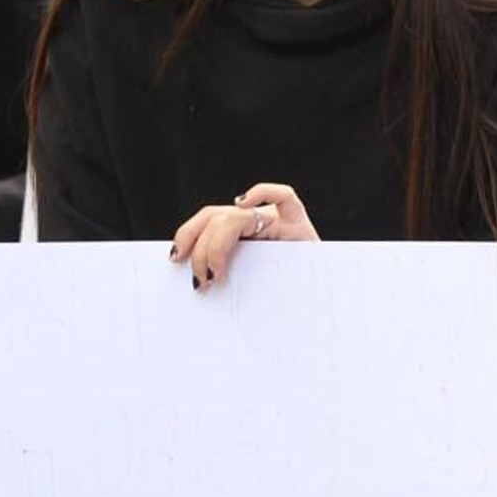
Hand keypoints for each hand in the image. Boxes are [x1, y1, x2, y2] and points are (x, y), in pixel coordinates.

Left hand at [170, 182, 317, 288]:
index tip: (175, 259)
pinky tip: (244, 202)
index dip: (188, 234)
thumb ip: (227, 279)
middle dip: (199, 245)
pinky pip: (284, 195)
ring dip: (216, 243)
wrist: (322, 306)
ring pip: (238, 214)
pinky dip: (262, 191)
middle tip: (199, 279)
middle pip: (217, 216)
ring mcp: (279, 222)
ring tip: (214, 274)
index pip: (208, 220)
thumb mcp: (246, 291)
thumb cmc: (283, 302)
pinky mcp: (301, 225)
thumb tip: (195, 287)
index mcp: (242, 235)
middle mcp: (258, 222)